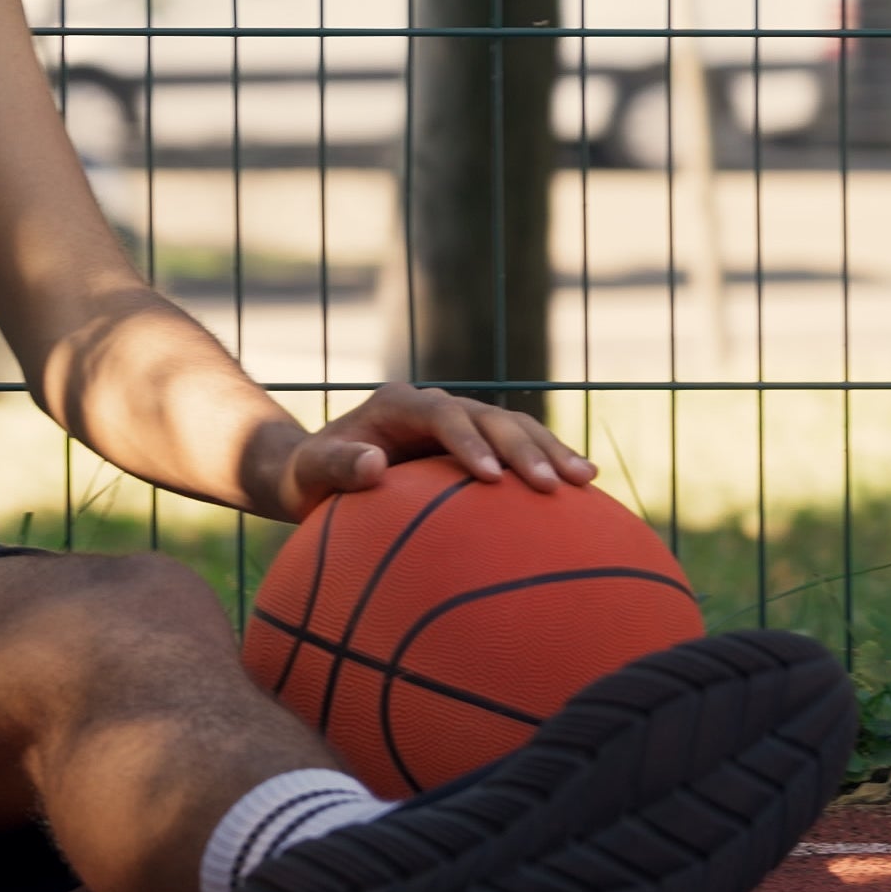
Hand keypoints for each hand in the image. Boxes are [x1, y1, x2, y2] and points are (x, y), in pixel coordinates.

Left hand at [277, 382, 597, 520]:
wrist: (316, 472)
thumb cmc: (307, 477)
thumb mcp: (308, 474)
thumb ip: (335, 467)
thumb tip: (374, 464)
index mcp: (396, 405)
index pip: (441, 414)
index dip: (469, 442)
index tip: (492, 479)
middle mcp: (433, 406)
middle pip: (488, 418)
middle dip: (524, 449)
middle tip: (552, 486)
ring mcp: (457, 422)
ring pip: (513, 428)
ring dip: (548, 451)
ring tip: (583, 481)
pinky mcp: (474, 443)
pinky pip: (518, 448)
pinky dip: (547, 460)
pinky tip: (582, 484)